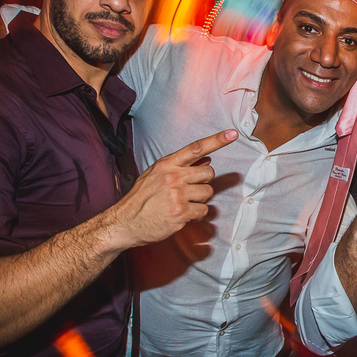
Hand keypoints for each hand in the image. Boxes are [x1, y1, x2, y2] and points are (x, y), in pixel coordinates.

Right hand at [108, 129, 235, 248]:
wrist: (124, 223)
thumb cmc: (140, 199)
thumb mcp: (154, 176)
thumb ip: (179, 167)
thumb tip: (207, 160)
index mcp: (166, 164)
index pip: (196, 148)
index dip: (217, 140)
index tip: (233, 133)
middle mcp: (173, 176)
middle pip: (209, 174)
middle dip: (203, 183)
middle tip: (189, 191)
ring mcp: (177, 195)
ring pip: (208, 193)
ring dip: (199, 200)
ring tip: (182, 204)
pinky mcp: (181, 212)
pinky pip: (203, 211)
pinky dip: (196, 215)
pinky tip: (181, 215)